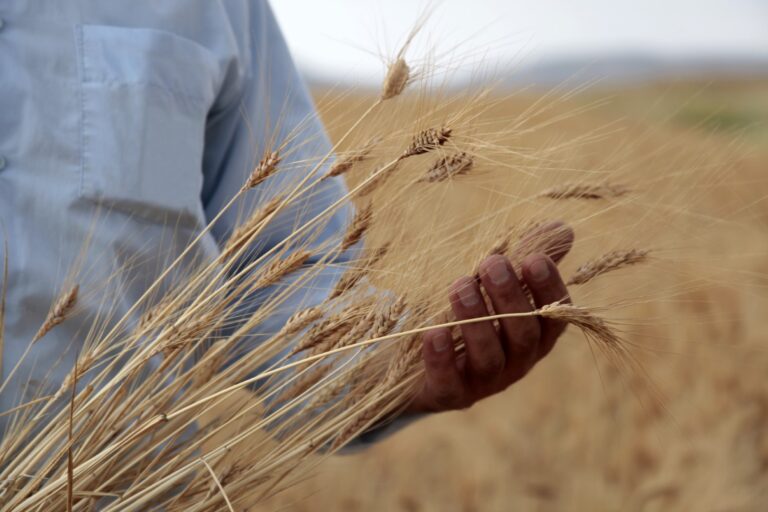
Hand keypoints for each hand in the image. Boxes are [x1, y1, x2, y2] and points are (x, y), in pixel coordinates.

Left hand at [406, 222, 573, 413]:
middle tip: (491, 263)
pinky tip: (434, 332)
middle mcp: (516, 362)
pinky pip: (449, 382)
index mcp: (534, 335)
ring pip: (489, 357)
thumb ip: (526, 259)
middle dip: (509, 298)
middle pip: (523, 335)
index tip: (533, 259)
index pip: (555, 316)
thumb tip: (562, 229)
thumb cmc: (470, 314)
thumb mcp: (495, 286)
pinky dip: (441, 358)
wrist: (418, 363)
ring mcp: (484, 382)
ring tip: (460, 285)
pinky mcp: (449, 394)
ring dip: (476, 320)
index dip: (548, 289)